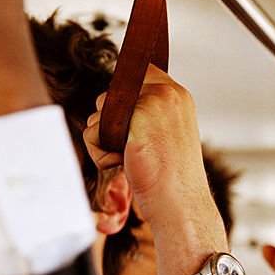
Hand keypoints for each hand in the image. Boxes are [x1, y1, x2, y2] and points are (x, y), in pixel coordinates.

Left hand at [84, 66, 228, 274]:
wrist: (180, 203)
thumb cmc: (173, 180)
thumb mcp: (167, 136)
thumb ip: (147, 113)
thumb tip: (110, 103)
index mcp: (179, 96)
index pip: (141, 71)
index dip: (125, 96)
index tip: (128, 124)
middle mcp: (168, 92)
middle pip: (112, 93)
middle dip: (111, 123)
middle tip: (132, 149)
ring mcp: (153, 101)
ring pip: (99, 111)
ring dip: (105, 139)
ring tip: (129, 159)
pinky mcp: (134, 116)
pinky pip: (93, 130)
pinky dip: (99, 153)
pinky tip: (122, 164)